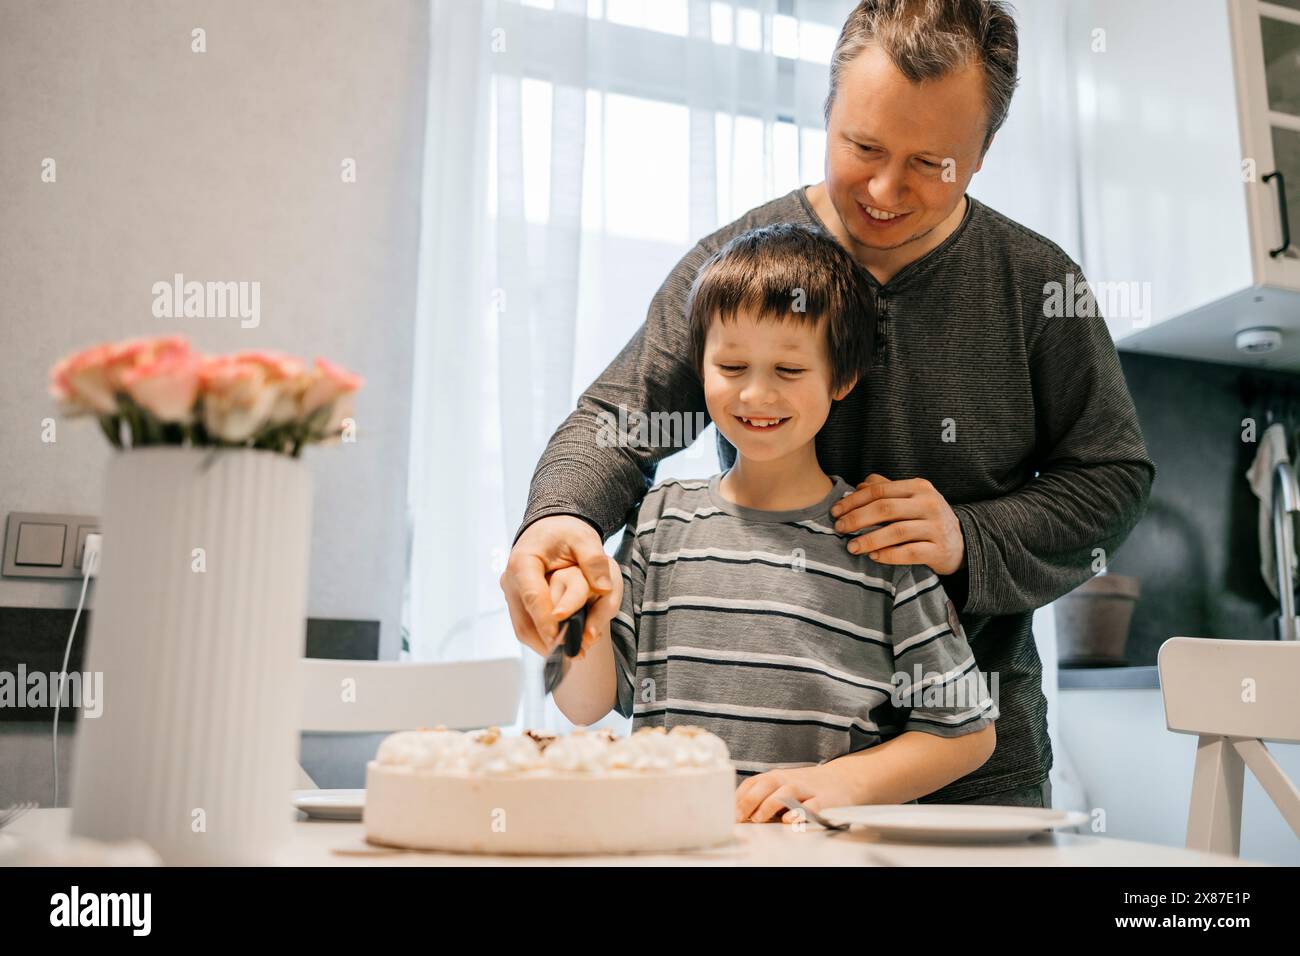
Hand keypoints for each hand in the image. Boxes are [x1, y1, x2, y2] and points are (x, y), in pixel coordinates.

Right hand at [500, 515, 615, 656]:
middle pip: (523, 621)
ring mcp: (512, 593)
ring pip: (523, 629)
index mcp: (522, 563)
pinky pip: (527, 626)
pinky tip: (566, 646)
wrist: (549, 527)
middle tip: (576, 653)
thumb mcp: (584, 538)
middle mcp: (511, 581)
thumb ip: (594, 560)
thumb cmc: (565, 532)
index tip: (562, 639)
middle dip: (548, 641)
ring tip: (576, 653)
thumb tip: (604, 587)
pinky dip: (544, 639)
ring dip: (546, 645)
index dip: (546, 621)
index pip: (533, 598)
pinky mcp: (517, 602)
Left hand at [733, 764, 863, 823]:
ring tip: (759, 818)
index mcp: (776, 777)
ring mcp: (806, 789)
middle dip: (750, 800)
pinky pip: (811, 806)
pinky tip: (790, 821)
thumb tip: (737, 814)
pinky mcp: (824, 801)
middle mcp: (789, 780)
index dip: (738, 797)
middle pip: (766, 784)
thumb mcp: (781, 787)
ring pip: (786, 792)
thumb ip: (762, 797)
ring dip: (770, 805)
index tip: (728, 813)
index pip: (753, 783)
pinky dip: (800, 813)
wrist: (842, 779)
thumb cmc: (804, 787)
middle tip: (740, 817)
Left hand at [829, 473, 965, 575]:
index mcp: (918, 487)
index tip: (835, 511)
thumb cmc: (926, 518)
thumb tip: (858, 486)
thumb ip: (885, 489)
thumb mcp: (910, 498)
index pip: (879, 491)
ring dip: (870, 540)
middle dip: (857, 518)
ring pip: (896, 531)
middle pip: (885, 509)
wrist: (961, 543)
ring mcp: (936, 527)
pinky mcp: (939, 550)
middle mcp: (929, 503)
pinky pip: (910, 553)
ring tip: (852, 547)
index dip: (854, 501)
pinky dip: (889, 555)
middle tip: (839, 529)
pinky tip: (874, 557)